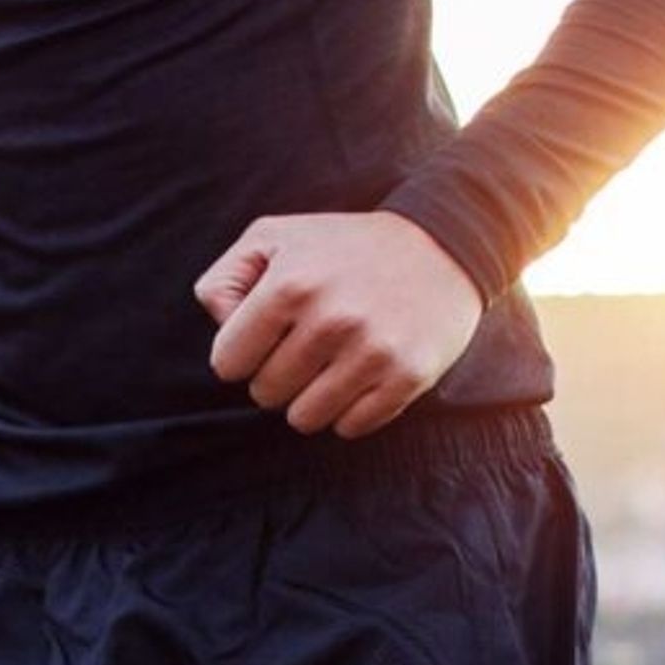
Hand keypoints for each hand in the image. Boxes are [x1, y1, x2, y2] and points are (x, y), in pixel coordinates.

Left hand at [194, 211, 484, 439]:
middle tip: (306, 346)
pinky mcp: (407, 377)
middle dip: (277, 375)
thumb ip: (226, 278)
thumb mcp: (274, 237)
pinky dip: (350, 410)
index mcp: (290, 286)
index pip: (227, 364)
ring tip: (332, 363)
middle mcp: (331, 320)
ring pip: (304, 419)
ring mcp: (372, 352)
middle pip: (264, 394)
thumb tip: (220, 326)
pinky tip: (363, 375)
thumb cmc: (344, 246)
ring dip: (310, 398)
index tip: (268, 336)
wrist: (445, 243)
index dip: (242, 353)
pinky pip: (351, 427)